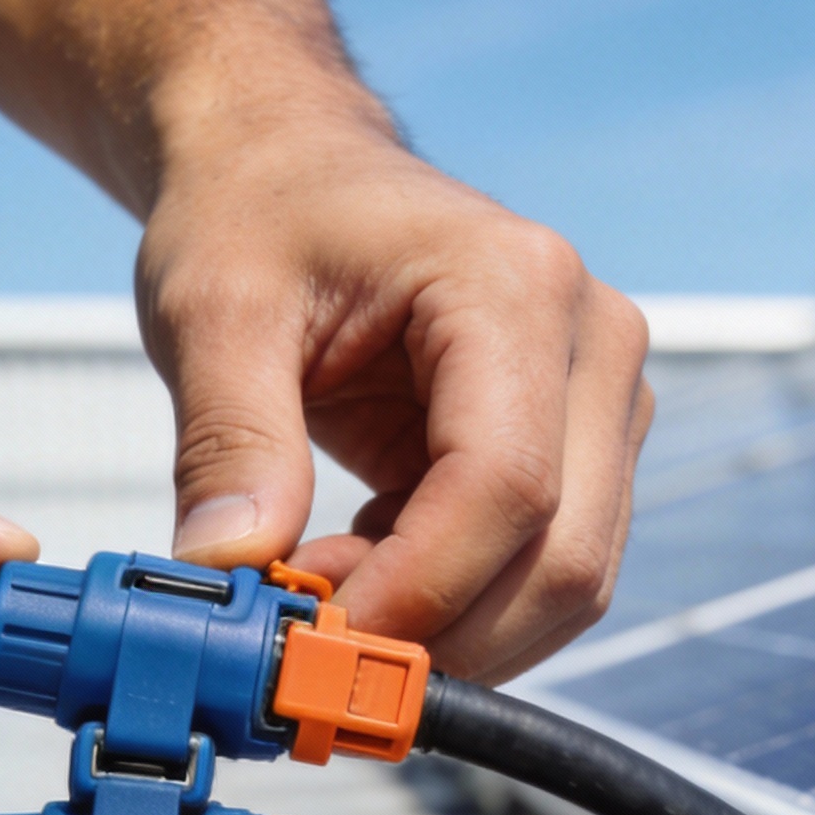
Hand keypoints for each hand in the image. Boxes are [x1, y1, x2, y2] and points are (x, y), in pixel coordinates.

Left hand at [139, 123, 652, 682]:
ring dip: (446, 631)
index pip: (505, 487)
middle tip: (309, 639)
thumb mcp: (212, 313)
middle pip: (561, 558)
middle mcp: (592, 343)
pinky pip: (541, 574)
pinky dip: (454, 608)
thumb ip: (229, 442)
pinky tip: (361, 562)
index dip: (416, 593)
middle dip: (437, 635)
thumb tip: (232, 569)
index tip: (312, 645)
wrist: (289, 170)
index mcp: (515, 285)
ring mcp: (601, 402)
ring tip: (323, 582)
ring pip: (566, 584)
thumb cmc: (255, 216)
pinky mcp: (580, 451)